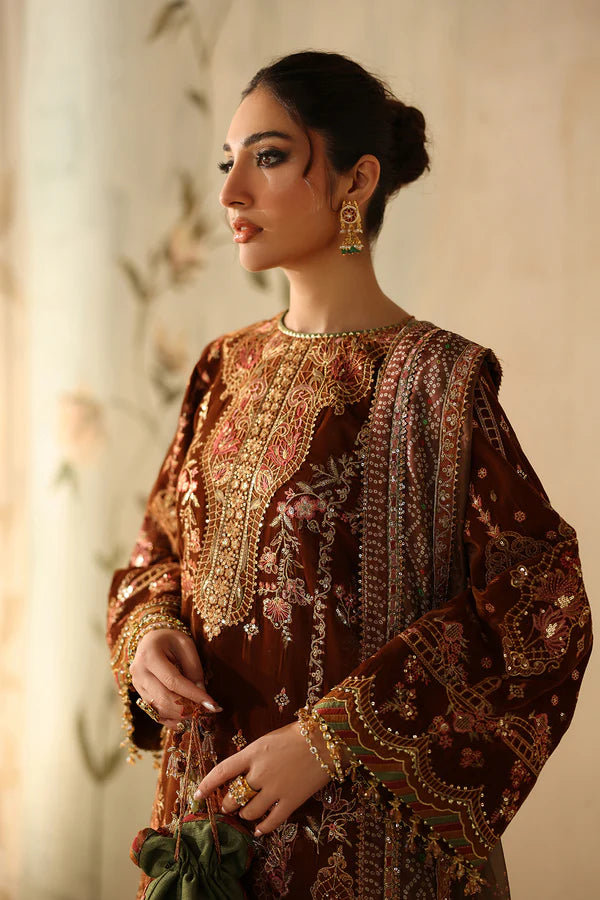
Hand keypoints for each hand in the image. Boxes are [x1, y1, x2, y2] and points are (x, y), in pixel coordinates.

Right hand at [130, 628, 221, 728]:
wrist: (151, 640)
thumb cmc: (171, 640)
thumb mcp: (186, 645)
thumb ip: (194, 669)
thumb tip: (201, 694)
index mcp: (150, 655)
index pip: (173, 681)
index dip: (193, 694)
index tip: (211, 704)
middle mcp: (139, 672)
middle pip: (163, 698)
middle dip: (188, 708)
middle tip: (208, 711)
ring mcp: (137, 685)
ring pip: (159, 708)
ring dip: (181, 715)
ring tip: (200, 713)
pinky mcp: (140, 695)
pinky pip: (155, 712)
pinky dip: (172, 719)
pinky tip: (186, 719)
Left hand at [194, 721, 331, 835]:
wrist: (326, 739)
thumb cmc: (297, 734)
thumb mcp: (268, 740)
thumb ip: (253, 757)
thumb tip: (240, 773)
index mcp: (253, 753)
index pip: (222, 771)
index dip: (207, 785)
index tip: (197, 795)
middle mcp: (260, 773)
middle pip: (234, 797)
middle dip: (228, 804)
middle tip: (229, 805)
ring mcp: (275, 789)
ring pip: (250, 812)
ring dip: (245, 815)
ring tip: (246, 813)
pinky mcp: (291, 801)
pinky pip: (272, 821)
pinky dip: (262, 828)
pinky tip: (258, 829)